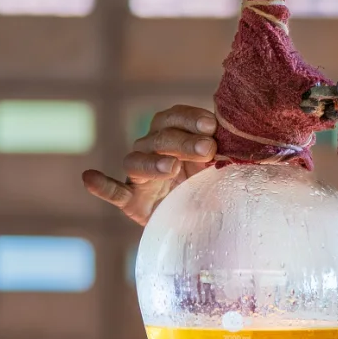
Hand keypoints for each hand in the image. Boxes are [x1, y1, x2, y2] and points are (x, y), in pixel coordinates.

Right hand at [82, 104, 217, 225]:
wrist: (195, 222)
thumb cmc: (208, 186)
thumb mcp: (219, 167)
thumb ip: (225, 153)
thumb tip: (248, 143)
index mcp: (171, 135)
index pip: (173, 116)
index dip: (190, 118)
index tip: (211, 126)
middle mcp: (151, 150)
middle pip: (160, 137)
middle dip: (184, 141)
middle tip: (207, 149)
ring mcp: (139, 176)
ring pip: (138, 160)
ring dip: (154, 162)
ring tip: (171, 167)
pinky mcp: (131, 201)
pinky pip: (114, 191)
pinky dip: (102, 185)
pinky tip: (89, 177)